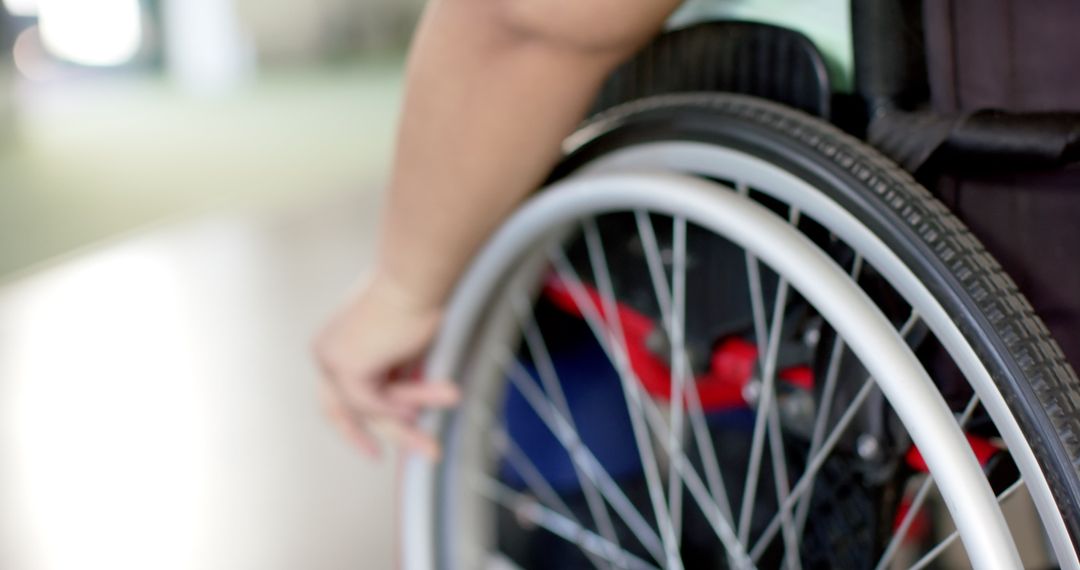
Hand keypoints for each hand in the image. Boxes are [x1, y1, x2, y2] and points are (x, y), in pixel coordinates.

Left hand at [313, 274, 459, 459]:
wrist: (417, 276)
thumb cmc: (419, 297)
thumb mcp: (405, 348)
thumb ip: (398, 378)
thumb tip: (410, 415)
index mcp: (334, 342)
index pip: (336, 396)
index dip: (354, 425)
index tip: (374, 449)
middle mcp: (325, 352)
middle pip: (342, 411)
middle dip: (372, 438)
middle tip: (401, 456)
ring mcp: (331, 361)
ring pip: (368, 410)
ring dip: (410, 417)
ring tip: (448, 411)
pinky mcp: (346, 368)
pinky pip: (377, 404)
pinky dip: (405, 401)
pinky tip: (428, 396)